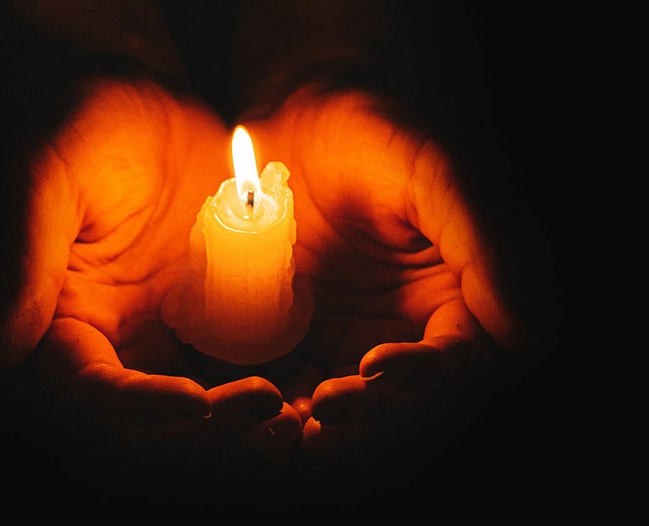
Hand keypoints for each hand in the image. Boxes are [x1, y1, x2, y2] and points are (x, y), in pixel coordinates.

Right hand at [0, 78, 301, 486]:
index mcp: (67, 320)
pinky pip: (249, 351)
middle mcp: (118, 334)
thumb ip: (19, 263)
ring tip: (293, 408)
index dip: (139, 407)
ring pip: (209, 390)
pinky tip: (312, 373)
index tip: (193, 404)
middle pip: (161, 408)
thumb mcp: (47, 179)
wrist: (139, 98)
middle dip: (209, 420)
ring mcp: (171, 323)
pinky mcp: (218, 306)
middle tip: (264, 407)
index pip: (95, 388)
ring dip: (246, 411)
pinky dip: (276, 370)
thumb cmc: (75, 123)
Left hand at [241, 83, 548, 480]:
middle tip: (327, 409)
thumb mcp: (430, 172)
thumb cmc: (367, 133)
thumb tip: (525, 332)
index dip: (427, 374)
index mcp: (458, 293)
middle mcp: (411, 325)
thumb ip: (483, 241)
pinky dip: (287, 406)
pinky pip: (302, 385)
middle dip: (372, 412)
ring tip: (293, 427)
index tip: (375, 366)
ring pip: (355, 404)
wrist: (287, 123)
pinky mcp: (304, 338)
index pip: (461, 356)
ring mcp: (354, 336)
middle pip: (407, 396)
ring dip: (328, 425)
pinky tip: (264, 411)